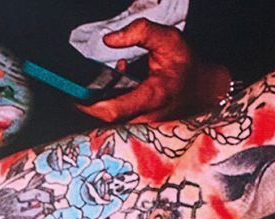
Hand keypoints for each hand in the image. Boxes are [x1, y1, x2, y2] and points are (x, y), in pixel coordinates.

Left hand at [76, 20, 233, 124]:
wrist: (199, 90)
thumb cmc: (183, 66)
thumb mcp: (169, 40)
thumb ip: (141, 33)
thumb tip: (109, 39)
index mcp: (153, 98)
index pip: (112, 111)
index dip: (89, 105)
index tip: (75, 94)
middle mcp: (144, 119)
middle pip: (103, 120)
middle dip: (87, 103)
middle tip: (76, 87)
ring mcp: (138, 128)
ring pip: (105, 124)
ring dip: (94, 105)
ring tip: (90, 88)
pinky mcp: (133, 130)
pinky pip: (110, 124)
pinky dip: (102, 109)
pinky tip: (104, 93)